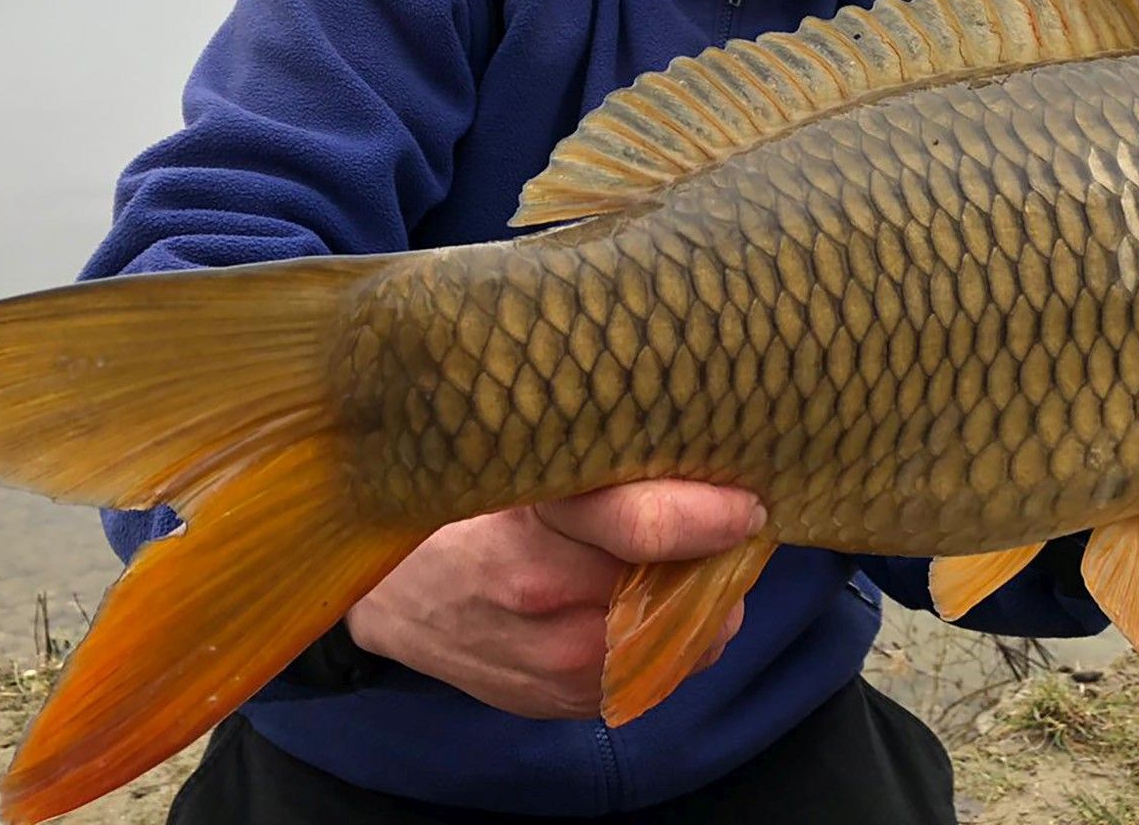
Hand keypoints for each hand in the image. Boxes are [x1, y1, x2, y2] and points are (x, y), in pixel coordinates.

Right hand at [344, 481, 764, 718]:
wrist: (390, 593)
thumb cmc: (460, 507)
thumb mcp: (511, 453)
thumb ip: (590, 443)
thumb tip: (689, 436)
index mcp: (526, 513)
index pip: (640, 521)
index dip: (709, 513)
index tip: (748, 503)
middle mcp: (539, 591)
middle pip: (676, 581)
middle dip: (710, 553)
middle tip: (718, 519)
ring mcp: (550, 658)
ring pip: (677, 636)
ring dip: (697, 601)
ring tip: (678, 561)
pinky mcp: (559, 700)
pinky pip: (652, 673)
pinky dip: (666, 639)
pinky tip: (641, 603)